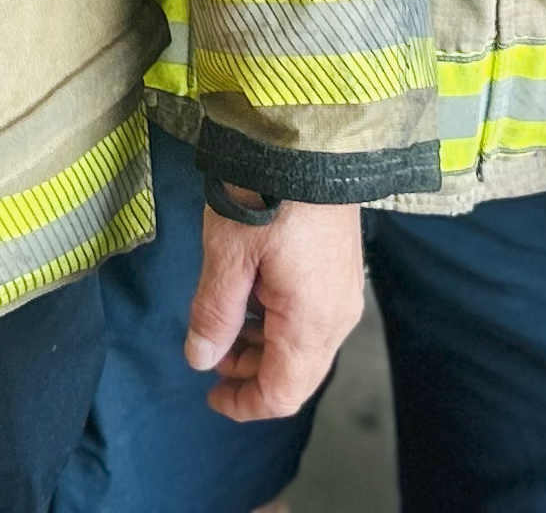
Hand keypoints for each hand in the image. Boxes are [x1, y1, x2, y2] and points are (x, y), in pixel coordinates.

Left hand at [184, 196, 361, 422]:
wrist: (309, 139)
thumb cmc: (266, 194)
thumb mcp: (227, 256)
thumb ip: (214, 314)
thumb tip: (201, 359)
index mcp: (311, 323)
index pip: (282, 392)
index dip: (244, 404)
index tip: (211, 398)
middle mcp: (337, 315)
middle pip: (296, 373)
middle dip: (251, 373)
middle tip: (210, 354)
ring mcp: (343, 290)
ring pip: (304, 344)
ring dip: (263, 345)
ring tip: (224, 323)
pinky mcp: (340, 267)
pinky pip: (312, 315)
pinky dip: (278, 320)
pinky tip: (251, 293)